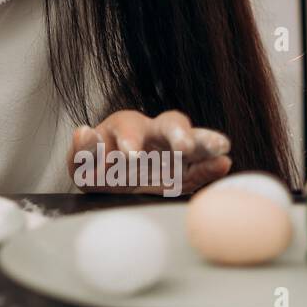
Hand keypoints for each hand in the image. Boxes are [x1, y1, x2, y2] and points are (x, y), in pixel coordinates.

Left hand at [68, 108, 231, 195]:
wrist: (114, 184)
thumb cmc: (98, 168)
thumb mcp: (82, 163)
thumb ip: (82, 151)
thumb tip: (85, 132)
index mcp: (126, 126)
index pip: (129, 127)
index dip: (129, 140)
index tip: (129, 155)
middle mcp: (154, 132)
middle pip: (171, 123)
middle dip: (178, 133)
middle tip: (184, 146)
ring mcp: (175, 151)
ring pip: (194, 140)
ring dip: (206, 143)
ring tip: (221, 148)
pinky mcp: (187, 172)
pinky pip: (202, 168)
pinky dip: (212, 167)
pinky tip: (224, 165)